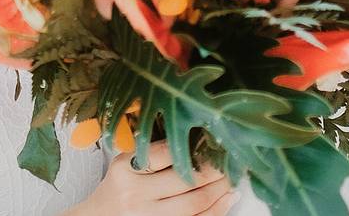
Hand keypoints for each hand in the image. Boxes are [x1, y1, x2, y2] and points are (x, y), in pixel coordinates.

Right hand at [71, 140, 238, 215]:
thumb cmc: (118, 187)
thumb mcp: (125, 163)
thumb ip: (152, 152)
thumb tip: (197, 141)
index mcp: (126, 169)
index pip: (164, 153)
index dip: (193, 147)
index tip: (212, 141)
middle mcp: (135, 194)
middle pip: (184, 180)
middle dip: (213, 170)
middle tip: (229, 160)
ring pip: (194, 203)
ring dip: (219, 190)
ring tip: (231, 177)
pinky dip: (216, 210)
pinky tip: (226, 199)